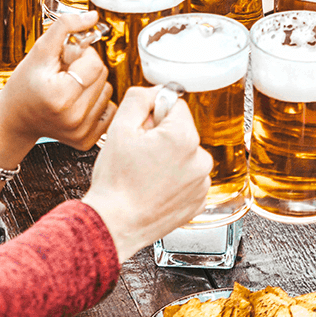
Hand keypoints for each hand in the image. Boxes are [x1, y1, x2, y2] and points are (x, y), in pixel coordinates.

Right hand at [0, 11, 112, 149]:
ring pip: (108, 91)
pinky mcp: (87, 140)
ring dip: (92, 85)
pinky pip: (109, 110)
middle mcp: (73, 118)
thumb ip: (65, 27)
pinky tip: (77, 103)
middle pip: (104, 76)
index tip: (65, 59)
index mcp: (61, 96)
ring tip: (69, 87)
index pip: (95, 63)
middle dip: (86, 68)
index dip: (82, 55)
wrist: (14, 119)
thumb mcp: (39, 51)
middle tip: (65, 74)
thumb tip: (93, 16)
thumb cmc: (25, 84)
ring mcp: (81, 132)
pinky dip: (96, 103)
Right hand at [82, 86, 212, 260]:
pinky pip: (188, 178)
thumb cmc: (115, 183)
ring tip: (144, 176)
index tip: (140, 133)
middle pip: (180, 131)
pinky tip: (154, 189)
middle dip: (160, 138)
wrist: (114, 224)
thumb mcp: (119, 128)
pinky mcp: (198, 201)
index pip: (174, 106)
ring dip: (168, 159)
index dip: (152, 116)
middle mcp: (200, 159)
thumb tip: (157, 91)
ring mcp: (201, 183)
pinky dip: (173, 181)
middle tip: (138, 156)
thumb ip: (140, 98)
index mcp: (184, 137)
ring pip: (184, 155)